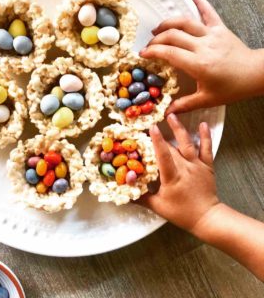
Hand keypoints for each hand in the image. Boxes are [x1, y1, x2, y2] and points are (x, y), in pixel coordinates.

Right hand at [139, 114, 219, 232]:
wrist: (207, 218)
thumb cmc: (182, 213)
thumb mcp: (158, 207)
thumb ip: (141, 198)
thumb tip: (125, 192)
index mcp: (172, 176)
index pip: (163, 156)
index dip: (157, 141)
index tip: (151, 127)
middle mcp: (185, 167)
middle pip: (172, 148)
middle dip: (161, 135)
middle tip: (151, 122)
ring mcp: (197, 165)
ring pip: (188, 143)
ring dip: (179, 129)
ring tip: (172, 115)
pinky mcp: (207, 166)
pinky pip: (207, 148)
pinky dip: (206, 136)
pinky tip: (203, 124)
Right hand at [140, 0, 263, 113]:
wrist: (255, 74)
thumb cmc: (232, 88)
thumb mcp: (207, 100)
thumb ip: (185, 105)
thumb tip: (167, 112)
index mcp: (198, 64)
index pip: (169, 53)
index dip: (153, 52)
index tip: (143, 54)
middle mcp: (203, 46)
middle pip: (173, 35)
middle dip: (156, 39)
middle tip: (148, 46)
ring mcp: (212, 34)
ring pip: (185, 22)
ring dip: (168, 23)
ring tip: (157, 28)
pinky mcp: (220, 28)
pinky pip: (208, 11)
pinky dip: (198, 0)